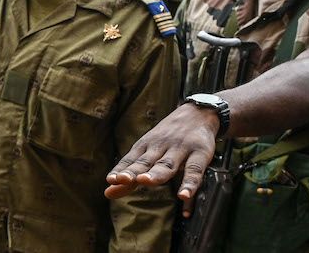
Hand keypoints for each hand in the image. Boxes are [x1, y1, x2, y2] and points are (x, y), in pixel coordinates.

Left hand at [104, 103, 219, 215]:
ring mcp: (180, 149)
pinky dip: (189, 183)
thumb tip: (108, 193)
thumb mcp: (148, 152)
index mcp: (146, 146)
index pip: (131, 160)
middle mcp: (161, 147)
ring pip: (167, 163)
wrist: (198, 113)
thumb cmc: (169, 138)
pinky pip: (194, 170)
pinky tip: (184, 195)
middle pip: (145, 161)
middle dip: (133, 171)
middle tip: (122, 179)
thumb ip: (131, 175)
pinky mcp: (200, 153)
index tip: (110, 180)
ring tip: (145, 181)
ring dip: (156, 173)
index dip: (121, 170)